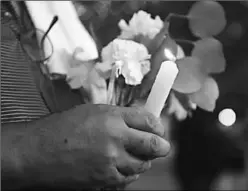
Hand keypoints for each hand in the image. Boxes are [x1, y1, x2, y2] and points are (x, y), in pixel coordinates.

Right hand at [20, 104, 169, 188]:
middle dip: (162, 145)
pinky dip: (130, 172)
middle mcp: (115, 139)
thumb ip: (119, 116)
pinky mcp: (105, 181)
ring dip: (143, 160)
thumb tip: (140, 122)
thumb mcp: (92, 112)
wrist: (36, 153)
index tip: (158, 130)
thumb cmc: (60, 129)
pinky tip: (121, 165)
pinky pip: (128, 178)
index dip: (158, 126)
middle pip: (155, 145)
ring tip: (135, 155)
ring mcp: (111, 162)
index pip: (149, 120)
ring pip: (143, 165)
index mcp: (112, 118)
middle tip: (161, 146)